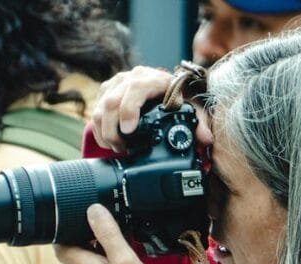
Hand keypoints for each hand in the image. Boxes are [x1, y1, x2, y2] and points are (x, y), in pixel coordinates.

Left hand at [54, 205, 172, 263]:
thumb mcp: (124, 259)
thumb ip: (108, 233)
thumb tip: (93, 210)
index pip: (59, 245)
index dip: (61, 227)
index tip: (72, 212)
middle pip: (73, 248)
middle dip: (80, 231)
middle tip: (96, 216)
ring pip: (88, 255)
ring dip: (95, 241)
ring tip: (112, 227)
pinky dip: (106, 252)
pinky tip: (122, 247)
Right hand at [92, 66, 213, 152]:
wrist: (164, 85)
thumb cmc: (177, 97)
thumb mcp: (191, 107)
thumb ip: (199, 122)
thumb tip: (206, 138)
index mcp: (152, 78)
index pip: (135, 89)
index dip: (128, 110)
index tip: (129, 131)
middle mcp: (131, 77)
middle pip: (111, 102)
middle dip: (112, 131)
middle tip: (121, 148)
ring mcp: (116, 83)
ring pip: (99, 108)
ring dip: (104, 133)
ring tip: (116, 147)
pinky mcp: (106, 91)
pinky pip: (94, 110)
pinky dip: (99, 130)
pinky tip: (108, 141)